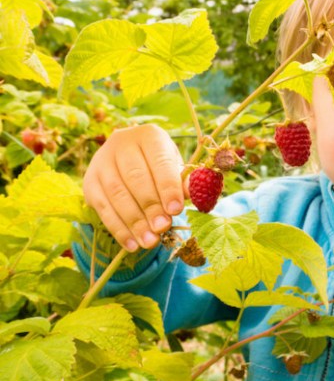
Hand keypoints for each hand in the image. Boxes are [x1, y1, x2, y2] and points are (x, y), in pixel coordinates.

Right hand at [83, 124, 186, 251]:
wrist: (128, 158)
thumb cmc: (160, 165)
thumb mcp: (176, 167)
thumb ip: (184, 181)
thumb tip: (196, 196)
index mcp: (149, 136)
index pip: (159, 162)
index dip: (168, 187)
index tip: (176, 210)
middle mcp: (121, 143)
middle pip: (135, 178)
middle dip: (150, 206)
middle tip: (163, 228)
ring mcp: (101, 162)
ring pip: (117, 194)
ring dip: (134, 221)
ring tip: (150, 241)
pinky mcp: (90, 182)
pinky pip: (102, 207)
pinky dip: (118, 229)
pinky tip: (132, 244)